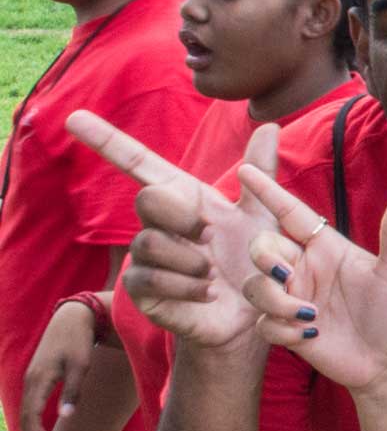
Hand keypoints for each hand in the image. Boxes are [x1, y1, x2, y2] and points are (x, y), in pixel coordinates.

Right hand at [17, 300, 95, 430]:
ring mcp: (31, 377)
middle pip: (26, 418)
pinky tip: (38, 430)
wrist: (73, 317)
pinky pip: (31, 402)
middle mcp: (30, 381)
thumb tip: (65, 417)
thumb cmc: (80, 342)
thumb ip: (73, 391)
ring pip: (27, 411)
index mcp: (40, 380)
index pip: (32, 417)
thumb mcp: (81, 366)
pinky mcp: (37, 375)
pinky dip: (32, 419)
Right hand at [69, 112, 281, 351]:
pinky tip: (207, 291)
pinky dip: (186, 285)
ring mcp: (146, 258)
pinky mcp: (141, 292)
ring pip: (149, 244)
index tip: (74, 117)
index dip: (107, 140)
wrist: (255, 313)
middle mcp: (158, 224)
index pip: (138, 163)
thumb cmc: (257, 261)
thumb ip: (262, 173)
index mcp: (184, 199)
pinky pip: (150, 279)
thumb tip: (269, 125)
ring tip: (213, 272)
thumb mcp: (265, 215)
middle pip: (147, 199)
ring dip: (190, 259)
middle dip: (180, 215)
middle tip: (209, 235)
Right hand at [235, 170, 386, 401]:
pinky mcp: (285, 328)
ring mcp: (293, 298)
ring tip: (312, 316)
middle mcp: (305, 269)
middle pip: (262, 247)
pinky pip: (263, 322)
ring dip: (276, 301)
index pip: (291, 213)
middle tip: (287, 278)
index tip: (246, 169)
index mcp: (327, 248)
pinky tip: (311, 336)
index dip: (269, 191)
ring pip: (255, 286)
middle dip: (265, 258)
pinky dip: (281, 329)